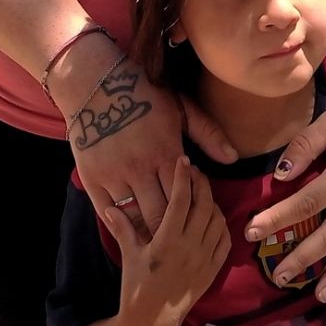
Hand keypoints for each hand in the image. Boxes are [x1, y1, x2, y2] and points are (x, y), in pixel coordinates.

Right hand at [65, 55, 233, 233]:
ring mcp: (113, 175)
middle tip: (175, 240)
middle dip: (168, 230)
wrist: (99, 86)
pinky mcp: (92, 179)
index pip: (183, 198)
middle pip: (158, 214)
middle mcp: (139, 168)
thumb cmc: (146, 96)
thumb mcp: (181, 109)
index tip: (193, 222)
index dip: (189, 214)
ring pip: (132, 217)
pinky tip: (128, 224)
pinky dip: (118, 222)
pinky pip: (106, 211)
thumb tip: (233, 158)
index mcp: (165, 153)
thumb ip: (208, 134)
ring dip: (144, 230)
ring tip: (155, 238)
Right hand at [105, 157, 229, 325]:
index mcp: (168, 242)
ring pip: (217, 219)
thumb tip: (109, 206)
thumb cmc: (137, 287)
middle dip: (201, 183)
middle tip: (193, 171)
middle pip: (204, 205)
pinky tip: (212, 215)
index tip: (182, 160)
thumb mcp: (129, 255)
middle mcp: (191, 247)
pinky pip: (225, 239)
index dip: (182, 178)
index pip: (181, 201)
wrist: (153, 321)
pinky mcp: (214, 269)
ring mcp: (205, 258)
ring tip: (201, 190)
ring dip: (212, 200)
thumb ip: (122, 228)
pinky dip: (222, 222)